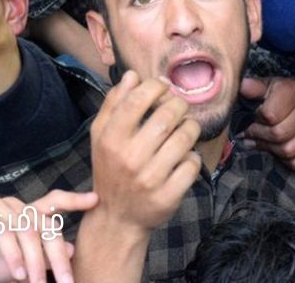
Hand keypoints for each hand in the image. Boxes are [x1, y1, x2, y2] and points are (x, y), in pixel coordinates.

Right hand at [0, 191, 98, 282]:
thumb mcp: (17, 267)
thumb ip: (41, 258)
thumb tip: (70, 250)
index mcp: (22, 215)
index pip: (51, 202)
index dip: (73, 200)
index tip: (95, 201)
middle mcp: (10, 206)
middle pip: (43, 223)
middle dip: (57, 254)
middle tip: (66, 280)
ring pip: (25, 229)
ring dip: (34, 260)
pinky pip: (1, 230)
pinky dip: (12, 255)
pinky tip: (17, 273)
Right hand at [87, 71, 201, 235]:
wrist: (116, 218)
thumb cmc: (110, 169)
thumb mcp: (101, 136)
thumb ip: (114, 103)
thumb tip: (132, 75)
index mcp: (111, 139)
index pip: (137, 100)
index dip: (156, 86)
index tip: (163, 87)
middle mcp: (129, 158)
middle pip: (168, 115)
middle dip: (179, 105)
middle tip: (179, 108)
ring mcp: (150, 178)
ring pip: (185, 137)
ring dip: (190, 127)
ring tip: (185, 129)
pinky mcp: (168, 195)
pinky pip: (193, 163)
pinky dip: (193, 157)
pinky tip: (184, 157)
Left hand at [238, 77, 294, 169]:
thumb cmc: (275, 96)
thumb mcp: (263, 87)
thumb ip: (253, 87)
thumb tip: (244, 87)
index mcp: (294, 90)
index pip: (270, 116)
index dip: (257, 120)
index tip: (254, 118)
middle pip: (279, 134)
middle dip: (261, 137)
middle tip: (252, 134)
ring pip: (289, 150)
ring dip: (271, 149)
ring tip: (263, 142)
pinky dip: (283, 160)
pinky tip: (276, 149)